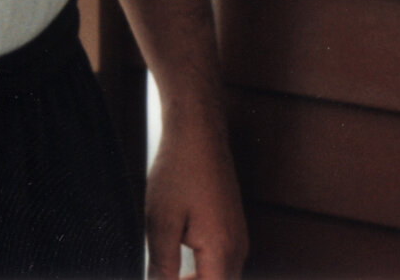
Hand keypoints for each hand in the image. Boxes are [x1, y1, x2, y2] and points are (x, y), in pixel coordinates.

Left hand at [144, 107, 246, 279]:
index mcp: (223, 251)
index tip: (162, 279)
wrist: (197, 134)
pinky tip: (177, 264)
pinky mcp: (231, 230)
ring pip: (221, 277)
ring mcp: (238, 240)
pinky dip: (202, 271)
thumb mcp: (160, 220)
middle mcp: (238, 249)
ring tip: (166, 274)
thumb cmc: (179, 171)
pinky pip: (221, 263)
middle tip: (161, 276)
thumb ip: (162, 263)